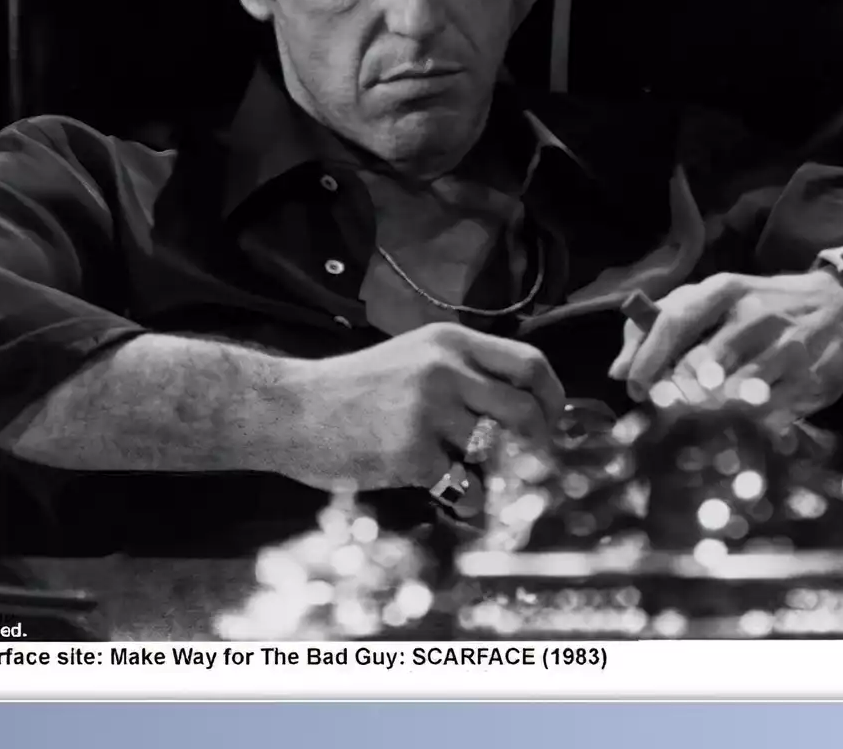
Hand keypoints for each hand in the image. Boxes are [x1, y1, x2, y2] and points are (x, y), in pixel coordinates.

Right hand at [278, 323, 566, 492]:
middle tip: (529, 462)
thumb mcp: (411, 358)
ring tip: (472, 475)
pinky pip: (466, 488)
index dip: (552, 397)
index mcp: (449, 342)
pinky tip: (446, 494)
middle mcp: (445, 370)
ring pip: (495, 452)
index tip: (552, 420)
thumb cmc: (350, 391)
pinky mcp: (412, 454)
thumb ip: (462, 372)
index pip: (529, 363)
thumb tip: (524, 406)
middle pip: (525, 410)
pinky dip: (466, 501)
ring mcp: (428, 411)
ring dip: (494, 473)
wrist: (291, 410)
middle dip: (537, 443)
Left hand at [609, 270, 842, 419]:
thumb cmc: (760, 306)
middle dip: (678, 392)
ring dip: (708, 411)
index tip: (633, 385)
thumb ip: (662, 326)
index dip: (649, 358)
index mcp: (724, 289)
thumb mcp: (714, 300)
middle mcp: (754, 314)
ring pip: (730, 394)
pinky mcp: (807, 379)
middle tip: (670, 405)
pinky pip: (762, 414)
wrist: (840, 308)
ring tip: (704, 412)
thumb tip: (617, 371)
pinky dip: (743, 422)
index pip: (675, 320)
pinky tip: (738, 419)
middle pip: (700, 365)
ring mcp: (784, 347)